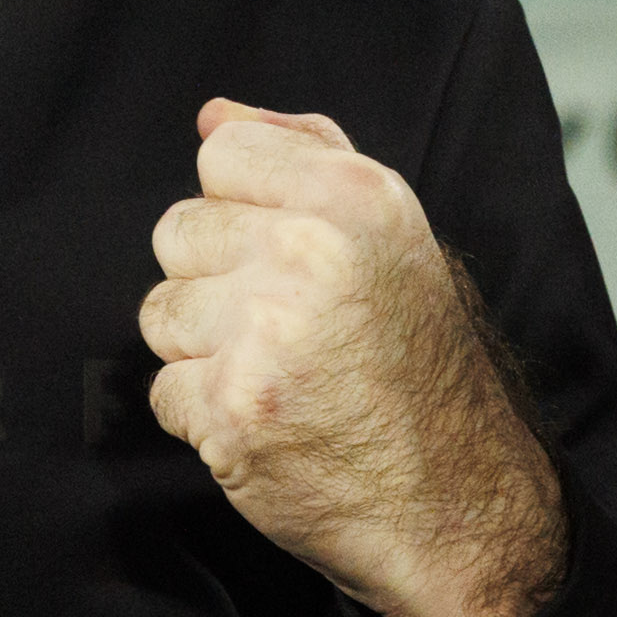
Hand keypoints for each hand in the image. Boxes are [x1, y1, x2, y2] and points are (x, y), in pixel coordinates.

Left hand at [142, 101, 567, 616]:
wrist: (455, 501)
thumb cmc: (421, 365)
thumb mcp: (394, 238)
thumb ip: (308, 158)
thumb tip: (213, 115)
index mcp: (357, 197)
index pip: (223, 154)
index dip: (243, 207)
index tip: (287, 253)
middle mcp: (311, 251)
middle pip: (178, 231)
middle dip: (217, 282)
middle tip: (289, 328)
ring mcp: (265, 332)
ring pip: (161, 311)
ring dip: (204, 350)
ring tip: (280, 375)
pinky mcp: (230, 408)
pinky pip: (165, 390)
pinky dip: (205, 415)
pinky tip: (269, 422)